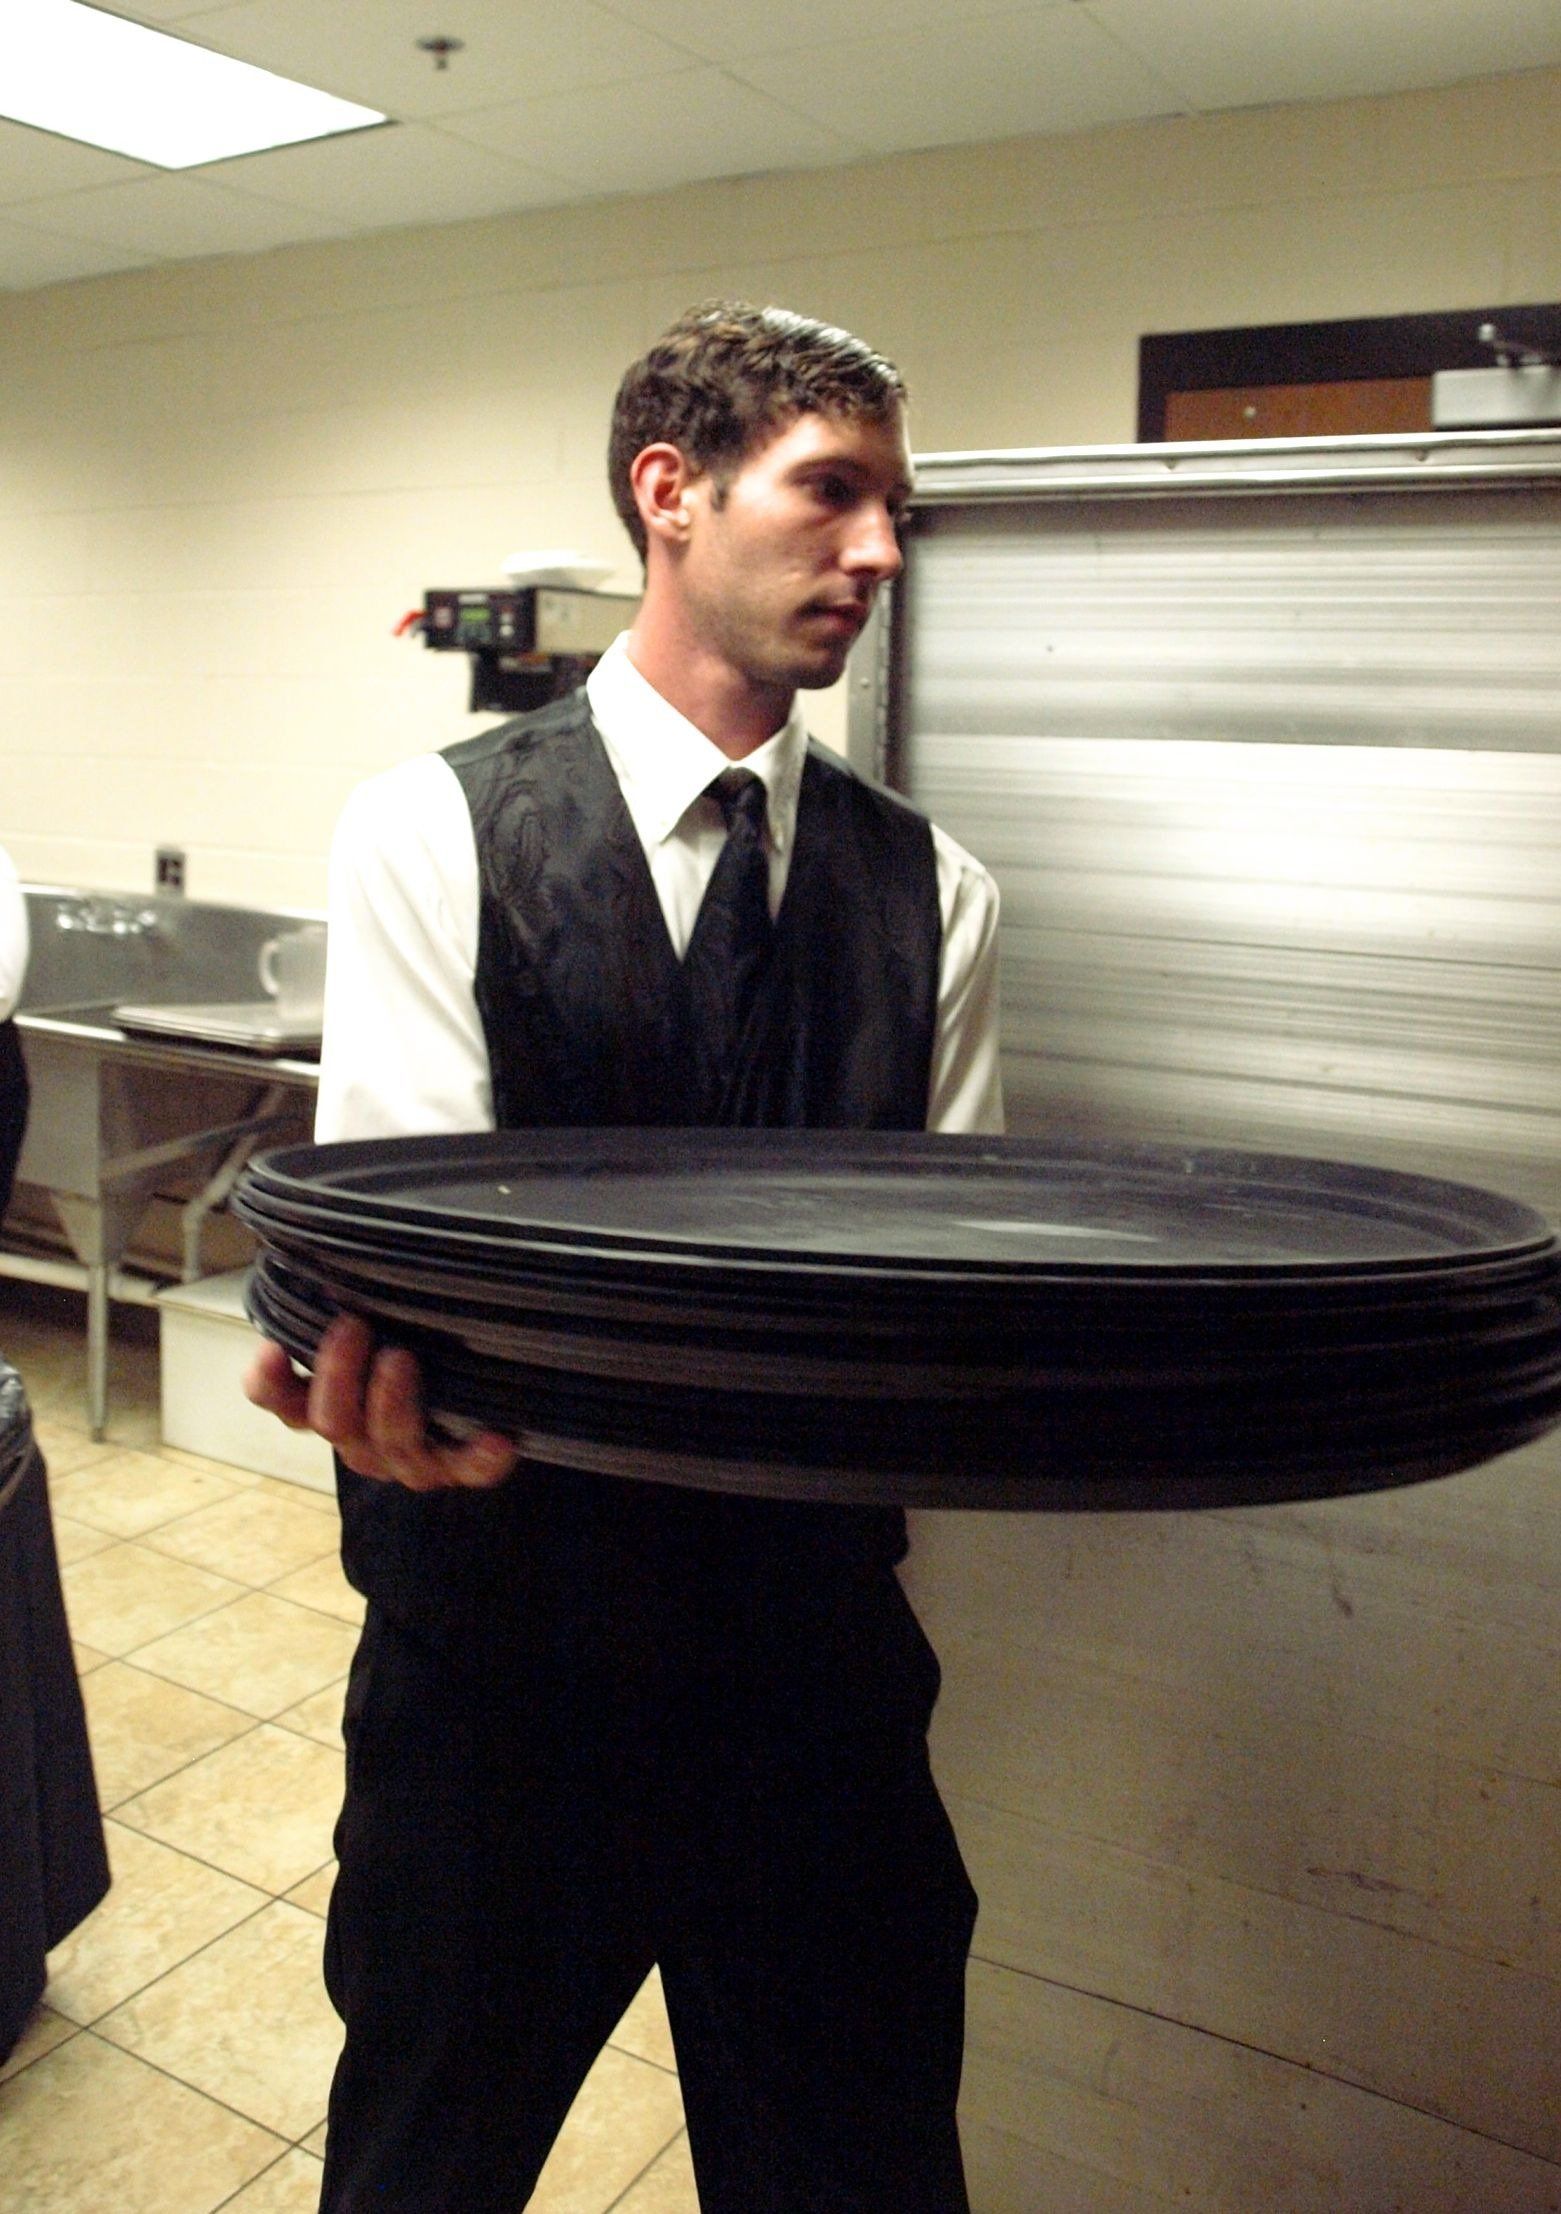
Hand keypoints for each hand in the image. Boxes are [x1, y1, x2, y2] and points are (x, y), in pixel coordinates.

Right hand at [243, 1314, 518, 1491]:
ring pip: (389, 1446)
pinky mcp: (461, 1467)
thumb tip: (334, 1236)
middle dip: (337, 1376)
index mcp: (331, 1406)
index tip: (272, 1348)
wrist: (478, 1401)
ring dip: (390, 1405)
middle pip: (332, 1423)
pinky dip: (478, 1458)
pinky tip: (495, 1438)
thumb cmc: (416, 1343)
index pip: (282, 1401)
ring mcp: (411, 1460)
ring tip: (400, 1358)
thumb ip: (352, 1295)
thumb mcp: (378, 1318)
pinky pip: (469, 1472)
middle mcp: (363, 1440)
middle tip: (353, 1326)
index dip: (270, 1383)